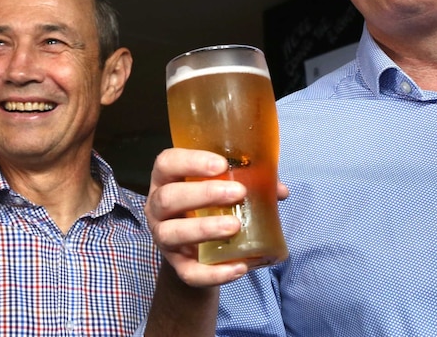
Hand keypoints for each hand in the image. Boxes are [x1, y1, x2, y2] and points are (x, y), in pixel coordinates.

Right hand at [145, 148, 288, 287]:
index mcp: (166, 180)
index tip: (221, 164)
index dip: (190, 161)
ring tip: (234, 226)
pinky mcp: (176, 266)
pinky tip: (238, 267)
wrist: (199, 253)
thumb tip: (279, 190)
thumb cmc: (209, 208)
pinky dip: (213, 273)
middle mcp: (157, 208)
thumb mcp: (222, 189)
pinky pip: (189, 272)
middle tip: (237, 192)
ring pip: (172, 233)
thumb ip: (248, 183)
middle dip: (203, 193)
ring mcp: (164, 238)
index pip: (166, 163)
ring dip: (204, 228)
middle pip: (168, 198)